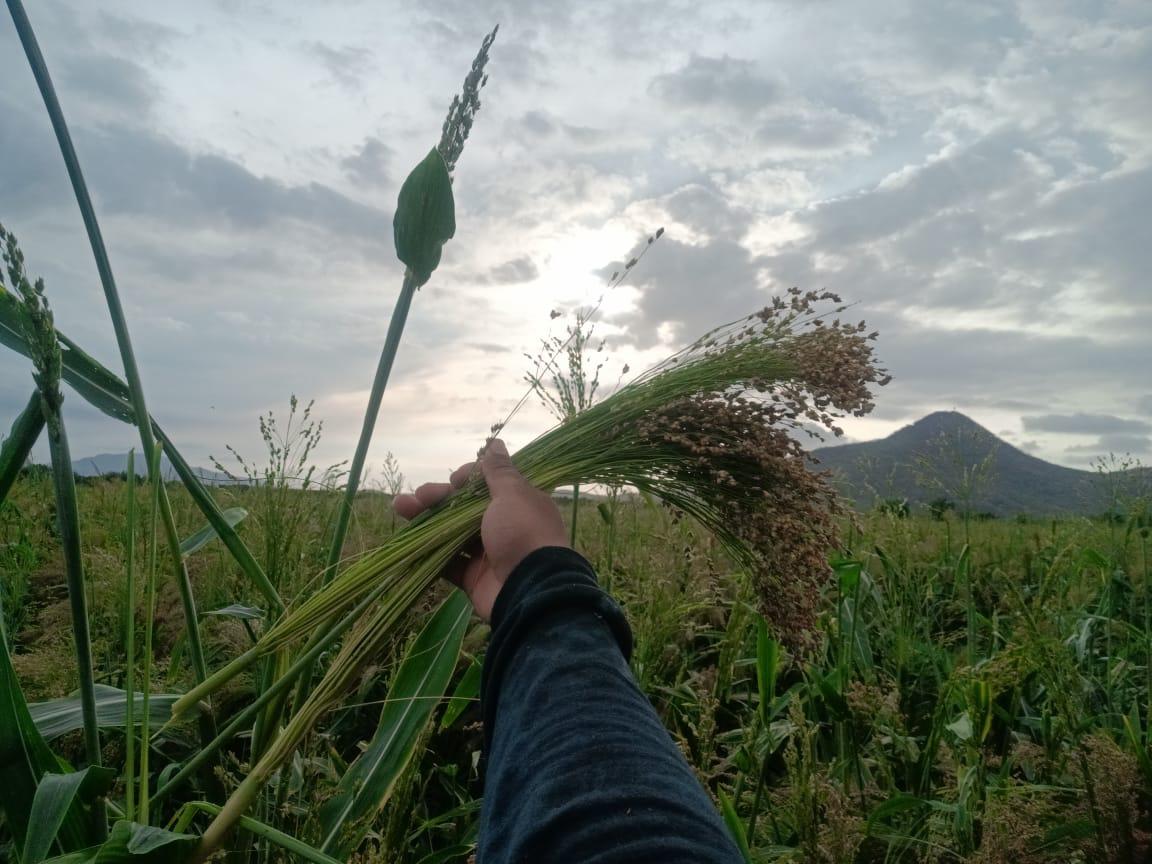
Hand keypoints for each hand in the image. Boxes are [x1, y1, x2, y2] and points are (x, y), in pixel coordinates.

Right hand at [393, 439, 567, 620]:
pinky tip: (407, 539)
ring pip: (451, 532)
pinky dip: (427, 551)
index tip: (455, 479)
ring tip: (400, 507)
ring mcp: (488, 553)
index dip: (468, 479)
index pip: (488, 484)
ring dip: (426, 519)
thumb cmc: (523, 533)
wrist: (529, 591)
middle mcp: (504, 526)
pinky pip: (447, 561)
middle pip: (465, 508)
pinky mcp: (473, 577)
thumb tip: (496, 443)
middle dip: (439, 497)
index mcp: (519, 503)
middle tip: (419, 495)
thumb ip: (499, 471)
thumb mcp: (512, 494)